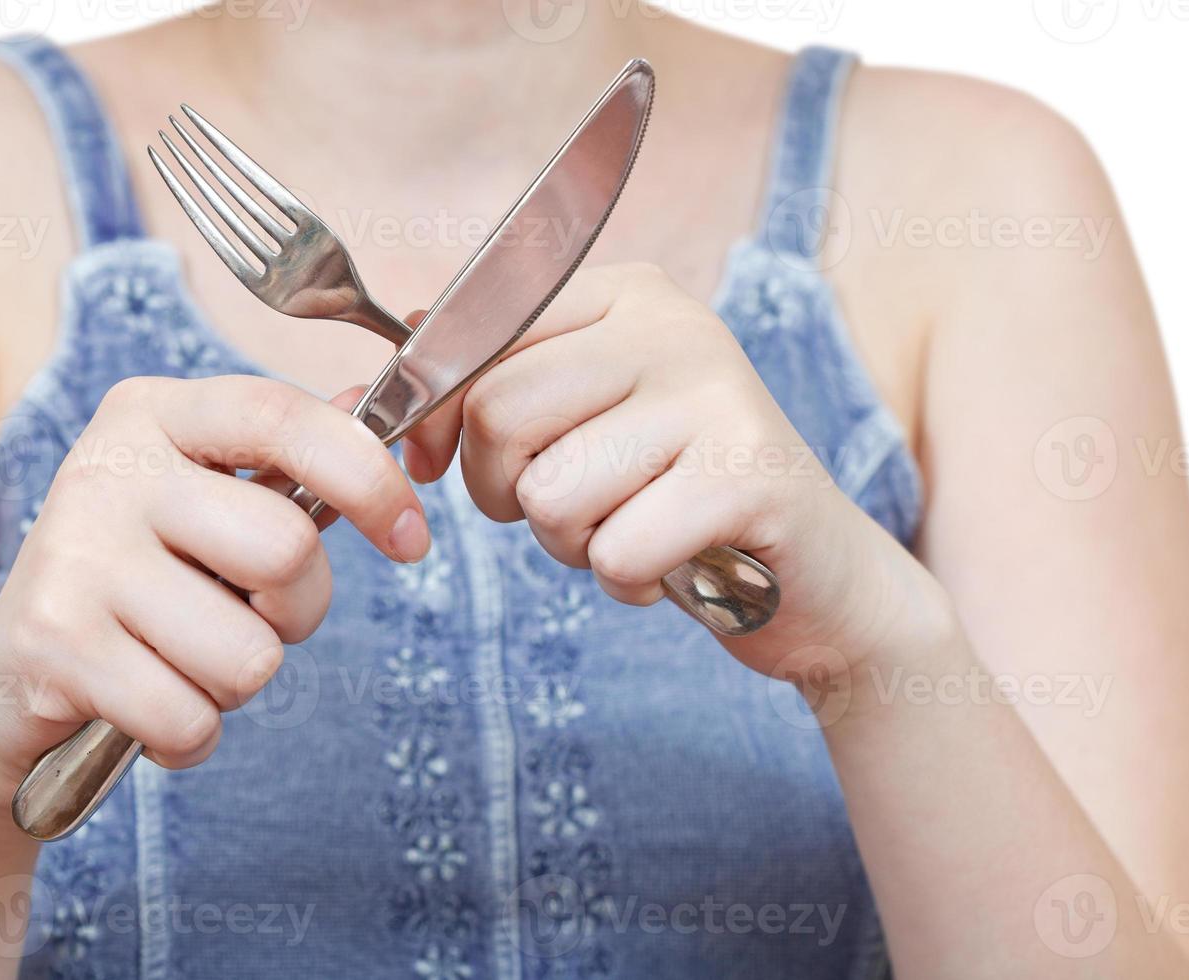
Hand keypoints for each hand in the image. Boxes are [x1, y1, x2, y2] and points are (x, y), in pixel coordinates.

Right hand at [0, 375, 431, 810]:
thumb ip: (285, 463)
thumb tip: (373, 405)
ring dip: (235, 684)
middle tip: (244, 616)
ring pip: (248, 654)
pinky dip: (188, 736)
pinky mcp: (53, 645)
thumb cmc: (134, 585)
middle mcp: (105, 469)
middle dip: (295, 611)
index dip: (368, 478)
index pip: (283, 417)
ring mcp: (74, 556)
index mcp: (151, 414)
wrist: (1, 687)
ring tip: (179, 660)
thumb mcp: (200, 504)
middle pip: (286, 549)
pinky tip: (144, 706)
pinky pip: (191, 719)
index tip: (412, 540)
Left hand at [403, 263, 954, 686]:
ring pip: (551, 494)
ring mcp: (720, 393)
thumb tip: (370, 393)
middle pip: (498, 415)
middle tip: (572, 511)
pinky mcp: (752, 474)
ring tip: (637, 529)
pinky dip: (629, 582)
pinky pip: (616, 551)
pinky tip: (678, 563)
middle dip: (507, 495)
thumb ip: (481, 394)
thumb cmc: (672, 500)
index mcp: (624, 291)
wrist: (818, 580)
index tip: (446, 464)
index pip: (473, 339)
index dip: (439, 421)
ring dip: (574, 546)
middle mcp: (674, 323)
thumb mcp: (575, 427)